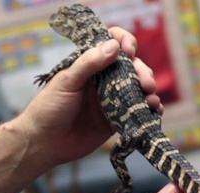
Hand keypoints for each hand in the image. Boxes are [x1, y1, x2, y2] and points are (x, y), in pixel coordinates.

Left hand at [21, 27, 159, 165]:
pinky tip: (155, 111)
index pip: (111, 45)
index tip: (128, 51)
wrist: (44, 142)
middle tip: (146, 83)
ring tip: (151, 98)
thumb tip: (114, 46)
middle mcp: (102, 81)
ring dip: (149, 90)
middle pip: (131, 67)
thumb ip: (89, 64)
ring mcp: (110, 100)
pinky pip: (137, 111)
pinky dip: (150, 109)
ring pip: (137, 89)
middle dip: (142, 71)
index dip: (124, 42)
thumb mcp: (66, 81)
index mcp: (89, 66)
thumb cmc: (49, 108)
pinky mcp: (115, 120)